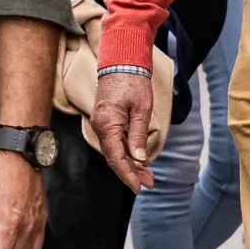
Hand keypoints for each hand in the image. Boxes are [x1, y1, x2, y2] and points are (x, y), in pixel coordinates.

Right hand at [87, 70, 156, 192]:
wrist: (121, 63)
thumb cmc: (132, 82)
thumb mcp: (142, 109)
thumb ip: (138, 135)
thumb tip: (139, 159)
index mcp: (107, 124)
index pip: (115, 157)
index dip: (127, 174)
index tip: (139, 186)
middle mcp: (100, 126)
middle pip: (114, 157)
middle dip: (131, 172)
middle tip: (149, 182)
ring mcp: (101, 123)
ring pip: (114, 150)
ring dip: (130, 163)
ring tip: (146, 174)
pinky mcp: (106, 120)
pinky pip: (114, 141)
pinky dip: (126, 152)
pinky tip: (137, 159)